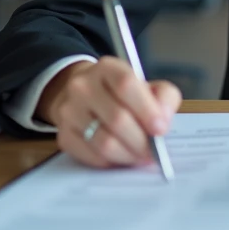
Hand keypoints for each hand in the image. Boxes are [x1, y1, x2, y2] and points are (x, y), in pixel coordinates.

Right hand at [38, 57, 181, 168]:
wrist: (86, 96)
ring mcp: (69, 111)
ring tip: (141, 157)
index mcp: (108, 68)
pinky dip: (112, 162)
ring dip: (128, 155)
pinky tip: (122, 157)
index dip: (146, 110)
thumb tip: (163, 121)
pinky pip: (91, 156)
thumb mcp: (149, 86)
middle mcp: (83, 86)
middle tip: (154, 152)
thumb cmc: (125, 94)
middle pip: (116, 118)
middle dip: (141, 141)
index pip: (126, 85)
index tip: (161, 129)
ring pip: (104, 142)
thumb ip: (164, 98)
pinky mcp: (64, 135)